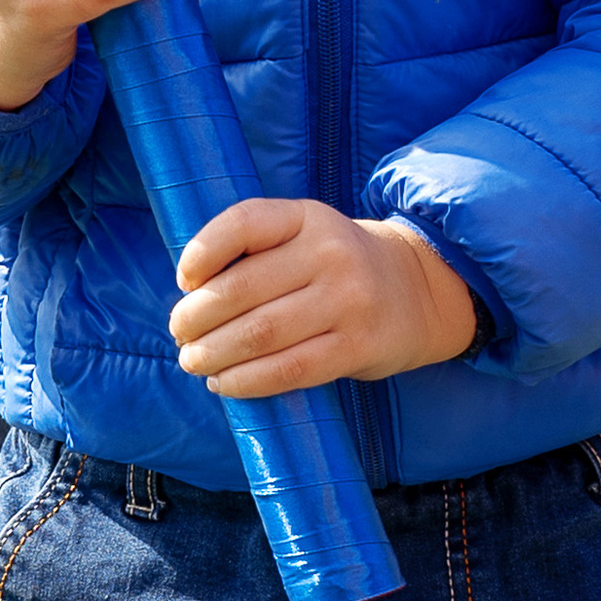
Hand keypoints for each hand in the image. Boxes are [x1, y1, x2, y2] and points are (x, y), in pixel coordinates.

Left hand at [170, 198, 475, 398]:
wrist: (419, 291)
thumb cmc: (340, 266)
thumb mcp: (306, 234)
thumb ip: (258, 250)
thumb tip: (191, 295)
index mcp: (308, 218)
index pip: (243, 224)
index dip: (201, 252)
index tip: (184, 280)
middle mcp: (330, 254)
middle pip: (242, 289)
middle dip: (197, 317)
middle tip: (180, 333)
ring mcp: (348, 301)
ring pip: (261, 333)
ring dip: (214, 354)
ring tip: (194, 361)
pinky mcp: (358, 346)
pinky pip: (289, 369)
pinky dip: (246, 381)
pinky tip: (224, 383)